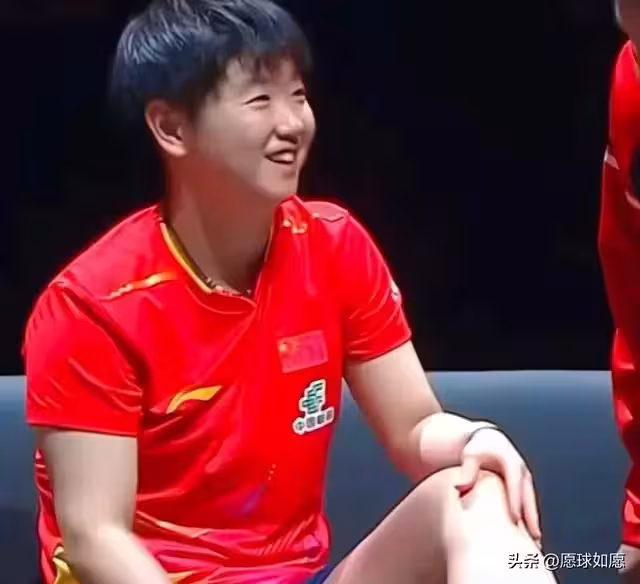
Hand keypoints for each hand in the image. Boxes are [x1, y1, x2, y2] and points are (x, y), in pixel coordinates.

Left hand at [454, 427, 541, 545]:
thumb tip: (460, 488)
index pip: (514, 483)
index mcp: (510, 460)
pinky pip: (528, 502)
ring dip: (533, 520)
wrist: (487, 440)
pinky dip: (529, 516)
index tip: (515, 519)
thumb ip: (468, 470)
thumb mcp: (470, 454)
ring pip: (531, 501)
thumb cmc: (477, 448)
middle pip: (528, 495)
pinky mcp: (523, 484)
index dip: (515, 501)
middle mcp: (521, 470)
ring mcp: (524, 477)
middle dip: (531, 516)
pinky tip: (529, 534)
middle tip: (533, 537)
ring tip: (535, 542)